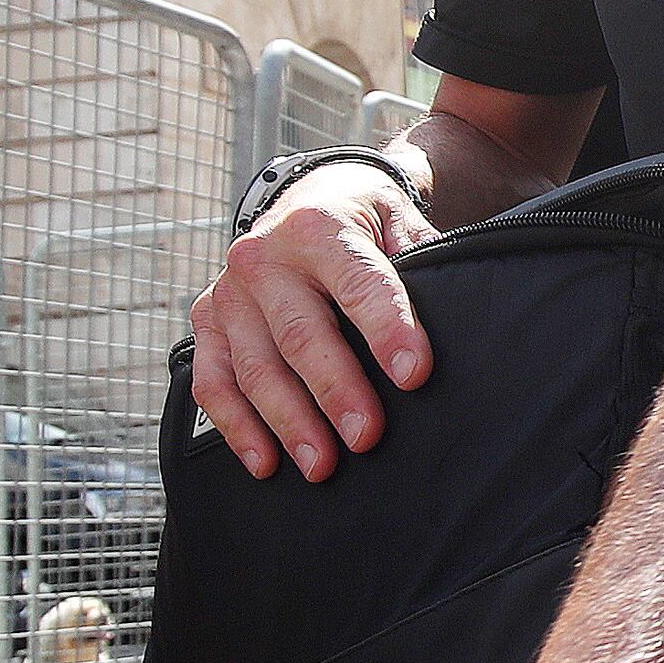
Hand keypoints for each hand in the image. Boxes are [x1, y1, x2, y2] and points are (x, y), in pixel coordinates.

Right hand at [189, 164, 438, 481]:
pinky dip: (237, 426)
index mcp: (318, 227)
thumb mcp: (398, 217)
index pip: (357, 283)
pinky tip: (265, 462)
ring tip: (322, 465)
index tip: (414, 374)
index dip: (387, 328)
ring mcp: (229, 293)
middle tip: (366, 437)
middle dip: (335, 391)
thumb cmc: (363, 219)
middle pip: (301, 335)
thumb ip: (421, 258)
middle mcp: (264, 257)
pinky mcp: (208, 322)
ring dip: (288, 423)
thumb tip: (454, 315)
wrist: (308, 196)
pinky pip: (213, 382)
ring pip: (255, 368)